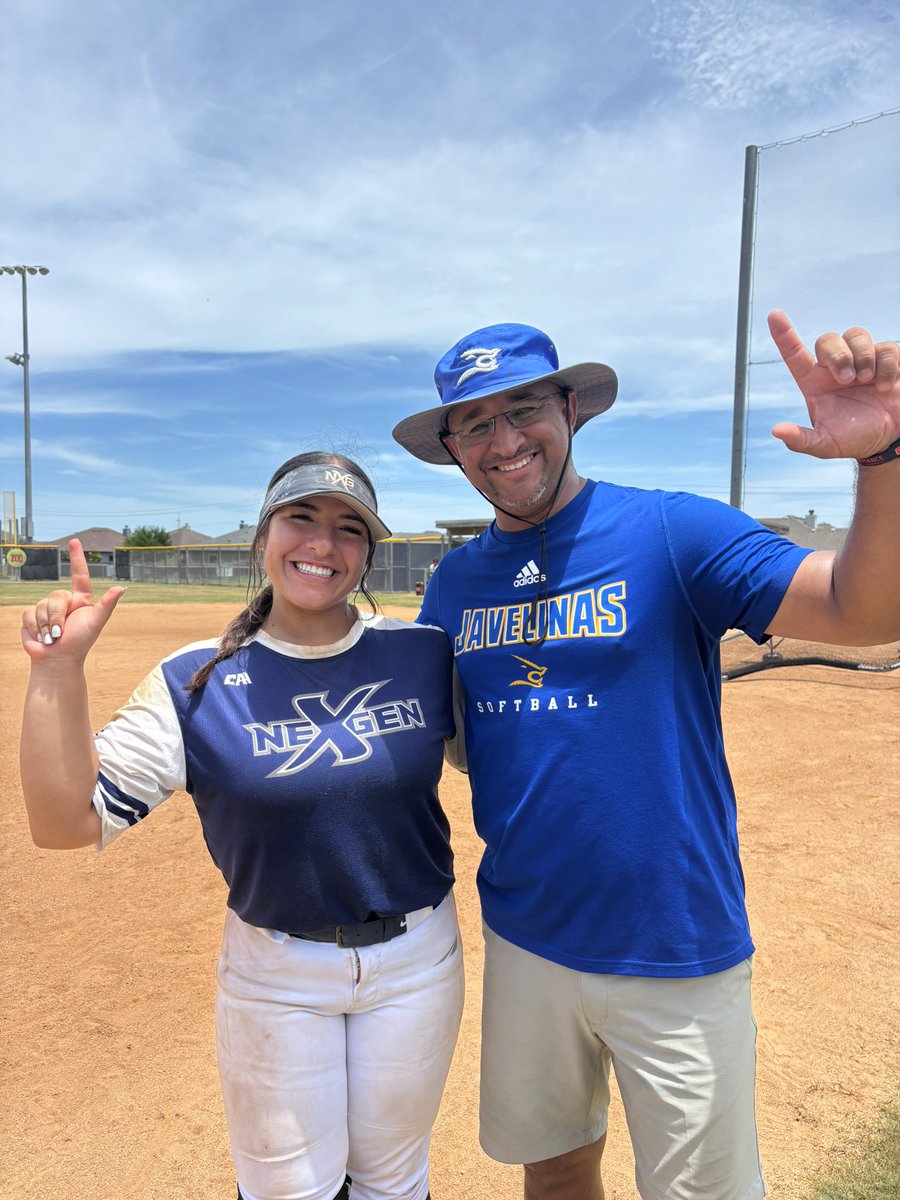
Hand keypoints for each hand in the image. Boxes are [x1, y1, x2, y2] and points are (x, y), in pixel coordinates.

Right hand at [20, 538, 124, 663]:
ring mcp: (46, 608)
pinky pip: (29, 613)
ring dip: (47, 625)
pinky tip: (41, 637)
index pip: (79, 574)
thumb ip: (107, 605)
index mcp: (81, 599)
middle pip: (57, 596)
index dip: (77, 558)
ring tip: (53, 637)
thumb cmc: (80, 642)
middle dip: (58, 616)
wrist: (57, 660)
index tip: (74, 541)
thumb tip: (121, 587)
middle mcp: (64, 601)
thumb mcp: (96, 623)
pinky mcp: (31, 616)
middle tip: (61, 632)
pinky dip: (35, 627)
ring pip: (42, 605)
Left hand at [768, 310, 899, 459]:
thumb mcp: (825, 445)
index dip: (783, 334)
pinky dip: (887, 367)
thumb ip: (801, 440)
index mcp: (814, 382)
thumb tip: (777, 431)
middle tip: (849, 378)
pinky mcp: (887, 360)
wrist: (888, 440)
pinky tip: (886, 386)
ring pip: (856, 334)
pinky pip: (887, 347)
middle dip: (838, 355)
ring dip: (862, 356)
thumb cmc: (852, 438)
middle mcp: (835, 367)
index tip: (774, 315)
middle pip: (828, 339)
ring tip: (867, 380)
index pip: (794, 353)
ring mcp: (861, 360)